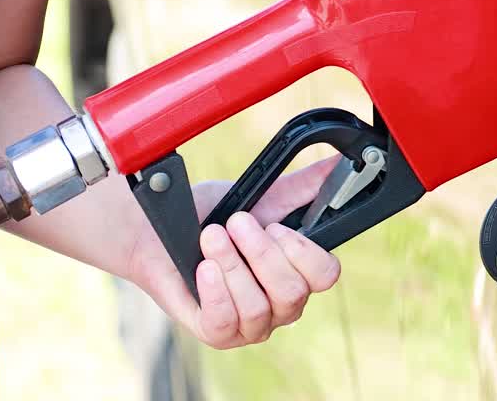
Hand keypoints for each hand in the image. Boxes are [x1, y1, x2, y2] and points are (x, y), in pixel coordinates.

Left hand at [125, 156, 342, 348]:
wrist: (156, 233)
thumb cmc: (211, 216)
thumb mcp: (261, 197)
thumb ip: (304, 185)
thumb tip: (340, 160)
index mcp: (299, 272)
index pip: (325, 276)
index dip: (303, 253)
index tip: (273, 226)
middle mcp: (281, 304)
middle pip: (292, 292)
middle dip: (261, 253)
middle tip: (236, 223)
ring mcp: (251, 324)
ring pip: (259, 308)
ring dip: (232, 265)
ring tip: (211, 238)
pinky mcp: (218, 335)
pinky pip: (226, 322)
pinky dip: (217, 292)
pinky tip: (205, 269)